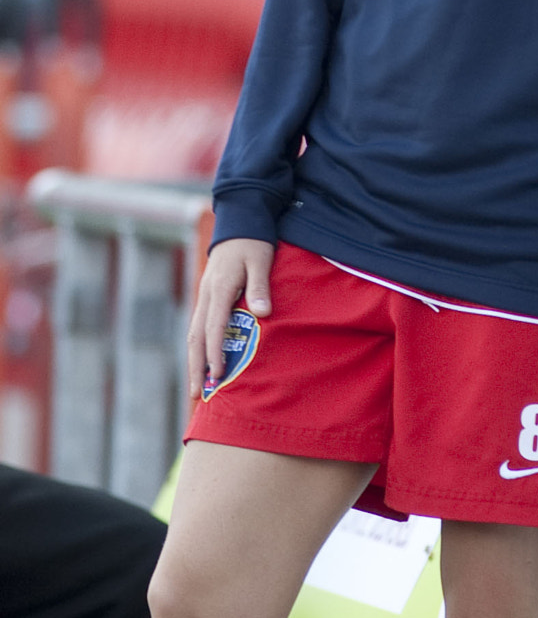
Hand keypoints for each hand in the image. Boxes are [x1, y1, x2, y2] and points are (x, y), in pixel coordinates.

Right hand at [189, 238, 274, 394]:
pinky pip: (199, 328)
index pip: (214, 327)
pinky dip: (198, 348)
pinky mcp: (208, 297)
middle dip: (196, 367)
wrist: (239, 222)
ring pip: (194, 335)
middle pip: (196, 337)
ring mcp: (205, 296)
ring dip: (194, 361)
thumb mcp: (261, 260)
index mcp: (219, 288)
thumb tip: (263, 313)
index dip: (214, 353)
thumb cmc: (253, 243)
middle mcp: (207, 295)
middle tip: (197, 395)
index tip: (218, 375)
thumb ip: (260, 287)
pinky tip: (202, 363)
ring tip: (197, 388)